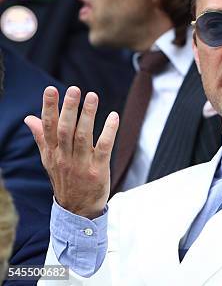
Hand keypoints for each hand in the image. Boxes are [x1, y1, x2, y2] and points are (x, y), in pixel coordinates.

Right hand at [24, 86, 118, 218]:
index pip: (48, 127)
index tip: (50, 89)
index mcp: (52, 153)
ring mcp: (81, 165)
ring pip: (83, 137)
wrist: (77, 211)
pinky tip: (113, 117)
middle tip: (74, 89)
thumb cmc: (65, 180)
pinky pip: (103, 148)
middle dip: (69, 108)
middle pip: (65, 130)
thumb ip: (42, 138)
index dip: (49, 108)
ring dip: (88, 116)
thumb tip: (29, 118)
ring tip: (92, 97)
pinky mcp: (98, 171)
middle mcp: (64, 158)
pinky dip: (108, 132)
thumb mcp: (50, 160)